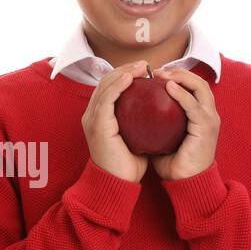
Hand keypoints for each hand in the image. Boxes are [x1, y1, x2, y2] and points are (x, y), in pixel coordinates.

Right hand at [82, 60, 148, 182]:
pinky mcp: (97, 124)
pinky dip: (118, 85)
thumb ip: (140, 123)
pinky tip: (131, 77)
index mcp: (99, 117)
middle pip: (105, 82)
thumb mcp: (135, 138)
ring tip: (141, 68)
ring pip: (105, 85)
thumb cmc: (128, 165)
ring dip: (124, 72)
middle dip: (125, 68)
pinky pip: (107, 98)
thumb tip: (159, 112)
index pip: (109, 87)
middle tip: (145, 65)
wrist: (117, 183)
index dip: (125, 74)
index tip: (145, 71)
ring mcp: (92, 118)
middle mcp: (91, 114)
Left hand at [149, 67, 220, 179]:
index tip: (154, 74)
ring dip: (181, 77)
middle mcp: (209, 114)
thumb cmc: (175, 165)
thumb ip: (155, 126)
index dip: (176, 76)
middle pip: (198, 81)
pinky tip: (168, 87)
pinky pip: (194, 106)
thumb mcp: (164, 140)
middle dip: (178, 71)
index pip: (193, 87)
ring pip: (200, 87)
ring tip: (161, 75)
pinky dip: (182, 94)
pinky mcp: (206, 128)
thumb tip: (133, 115)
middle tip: (156, 71)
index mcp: (201, 115)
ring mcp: (210, 120)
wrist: (188, 184)